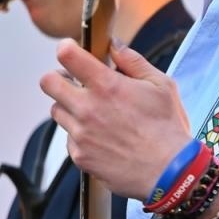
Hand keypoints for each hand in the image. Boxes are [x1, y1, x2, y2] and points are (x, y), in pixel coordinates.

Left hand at [41, 39, 192, 199]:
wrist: (170, 172)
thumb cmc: (168, 128)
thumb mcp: (162, 86)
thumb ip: (134, 62)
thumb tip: (114, 46)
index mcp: (107, 86)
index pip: (67, 56)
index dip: (67, 49)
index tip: (71, 52)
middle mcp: (87, 108)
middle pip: (48, 83)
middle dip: (59, 78)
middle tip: (75, 83)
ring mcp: (81, 134)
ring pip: (57, 111)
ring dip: (70, 107)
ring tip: (94, 114)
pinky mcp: (80, 156)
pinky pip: (69, 138)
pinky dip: (80, 134)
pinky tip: (103, 137)